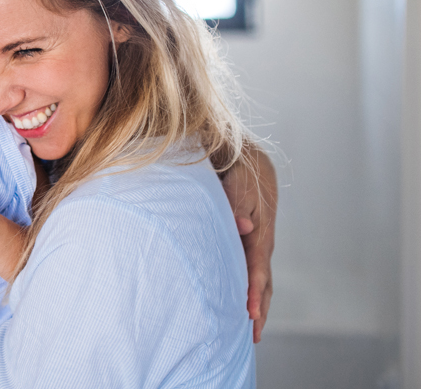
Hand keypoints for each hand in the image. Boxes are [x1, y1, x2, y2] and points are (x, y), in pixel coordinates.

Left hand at [221, 148, 276, 342]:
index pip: (257, 270)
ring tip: (250, 330)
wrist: (249, 165)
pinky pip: (252, 272)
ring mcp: (258, 246)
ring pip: (260, 280)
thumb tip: (242, 226)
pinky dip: (250, 291)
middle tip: (252, 336)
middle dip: (259, 309)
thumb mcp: (238, 185)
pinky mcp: (251, 245)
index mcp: (260, 234)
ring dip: (257, 304)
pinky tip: (242, 304)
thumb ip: (237, 205)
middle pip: (263, 282)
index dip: (254, 292)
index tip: (250, 314)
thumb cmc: (240, 176)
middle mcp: (262, 244)